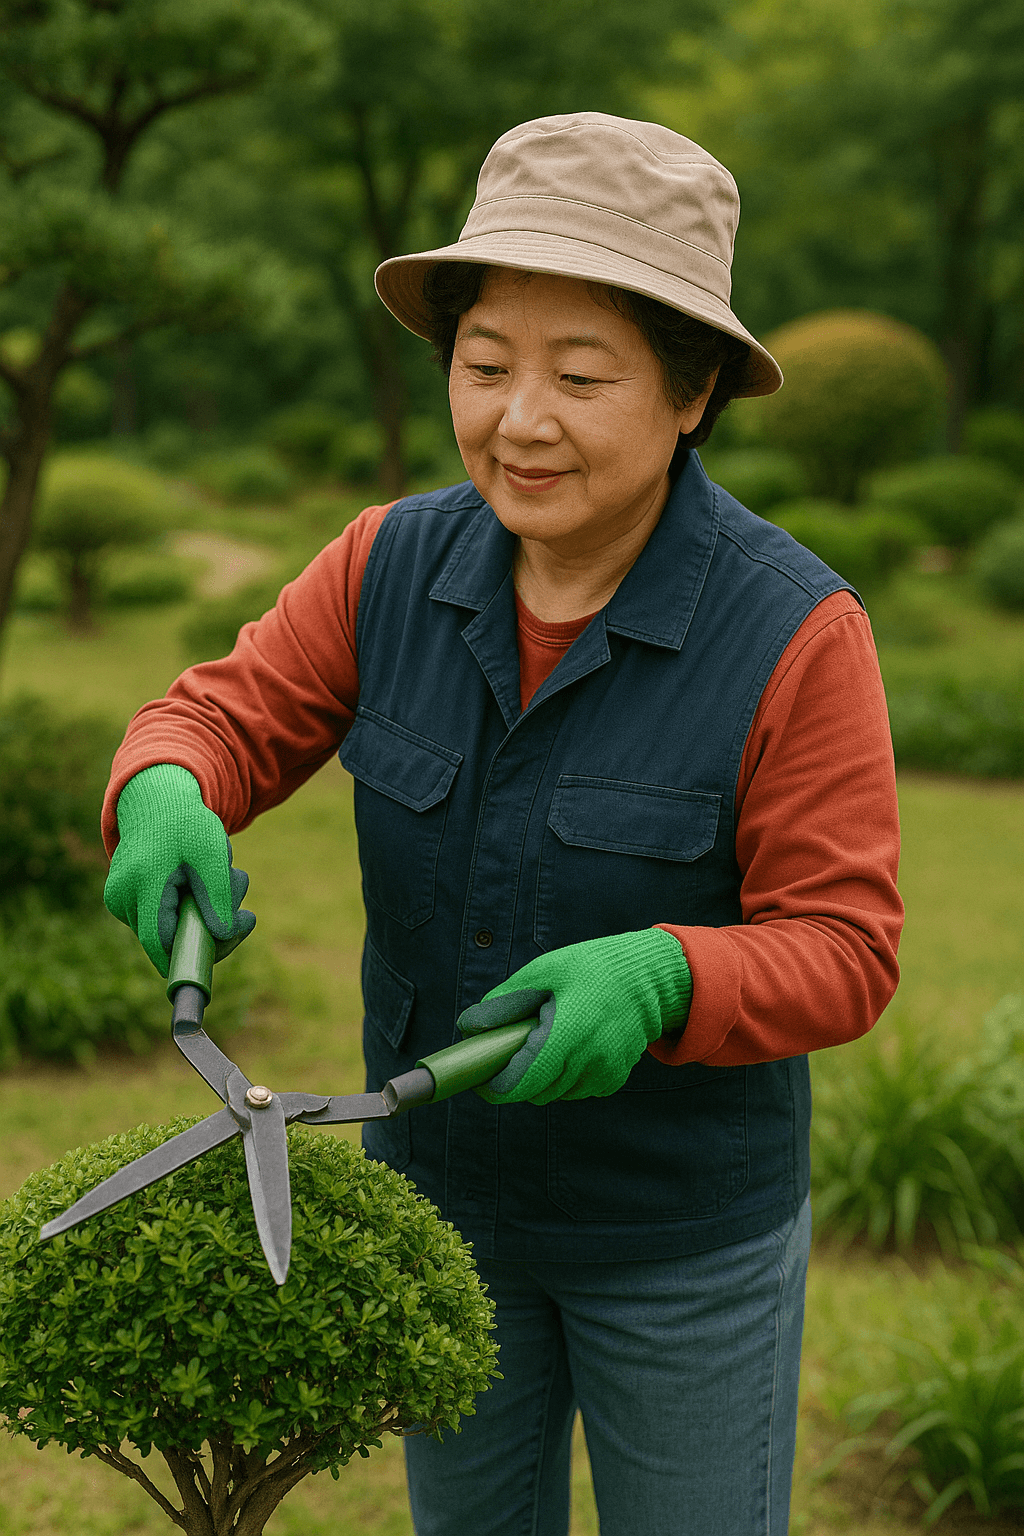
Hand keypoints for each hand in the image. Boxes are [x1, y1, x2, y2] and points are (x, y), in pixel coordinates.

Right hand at [104, 764, 254, 976]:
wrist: (157, 800)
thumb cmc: (185, 823)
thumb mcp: (211, 855)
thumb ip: (217, 897)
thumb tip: (222, 937)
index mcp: (141, 885)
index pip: (159, 943)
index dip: (189, 959)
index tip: (223, 956)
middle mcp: (122, 899)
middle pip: (170, 942)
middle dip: (213, 931)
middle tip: (246, 913)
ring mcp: (121, 902)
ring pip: (171, 933)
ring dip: (206, 918)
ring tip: (226, 879)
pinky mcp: (128, 902)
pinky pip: (165, 922)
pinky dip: (191, 911)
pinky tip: (204, 883)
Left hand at [456, 928, 691, 1104]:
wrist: (650, 977)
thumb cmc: (593, 968)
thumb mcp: (545, 971)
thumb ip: (506, 1001)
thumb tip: (469, 1027)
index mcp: (568, 1033)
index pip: (520, 1083)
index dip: (494, 1084)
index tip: (481, 1073)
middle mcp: (589, 1062)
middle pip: (533, 1092)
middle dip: (516, 1075)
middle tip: (513, 1045)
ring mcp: (604, 1074)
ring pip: (554, 1093)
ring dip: (542, 1076)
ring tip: (548, 1039)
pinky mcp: (613, 1080)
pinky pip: (576, 1089)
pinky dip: (565, 1076)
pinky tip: (572, 1046)